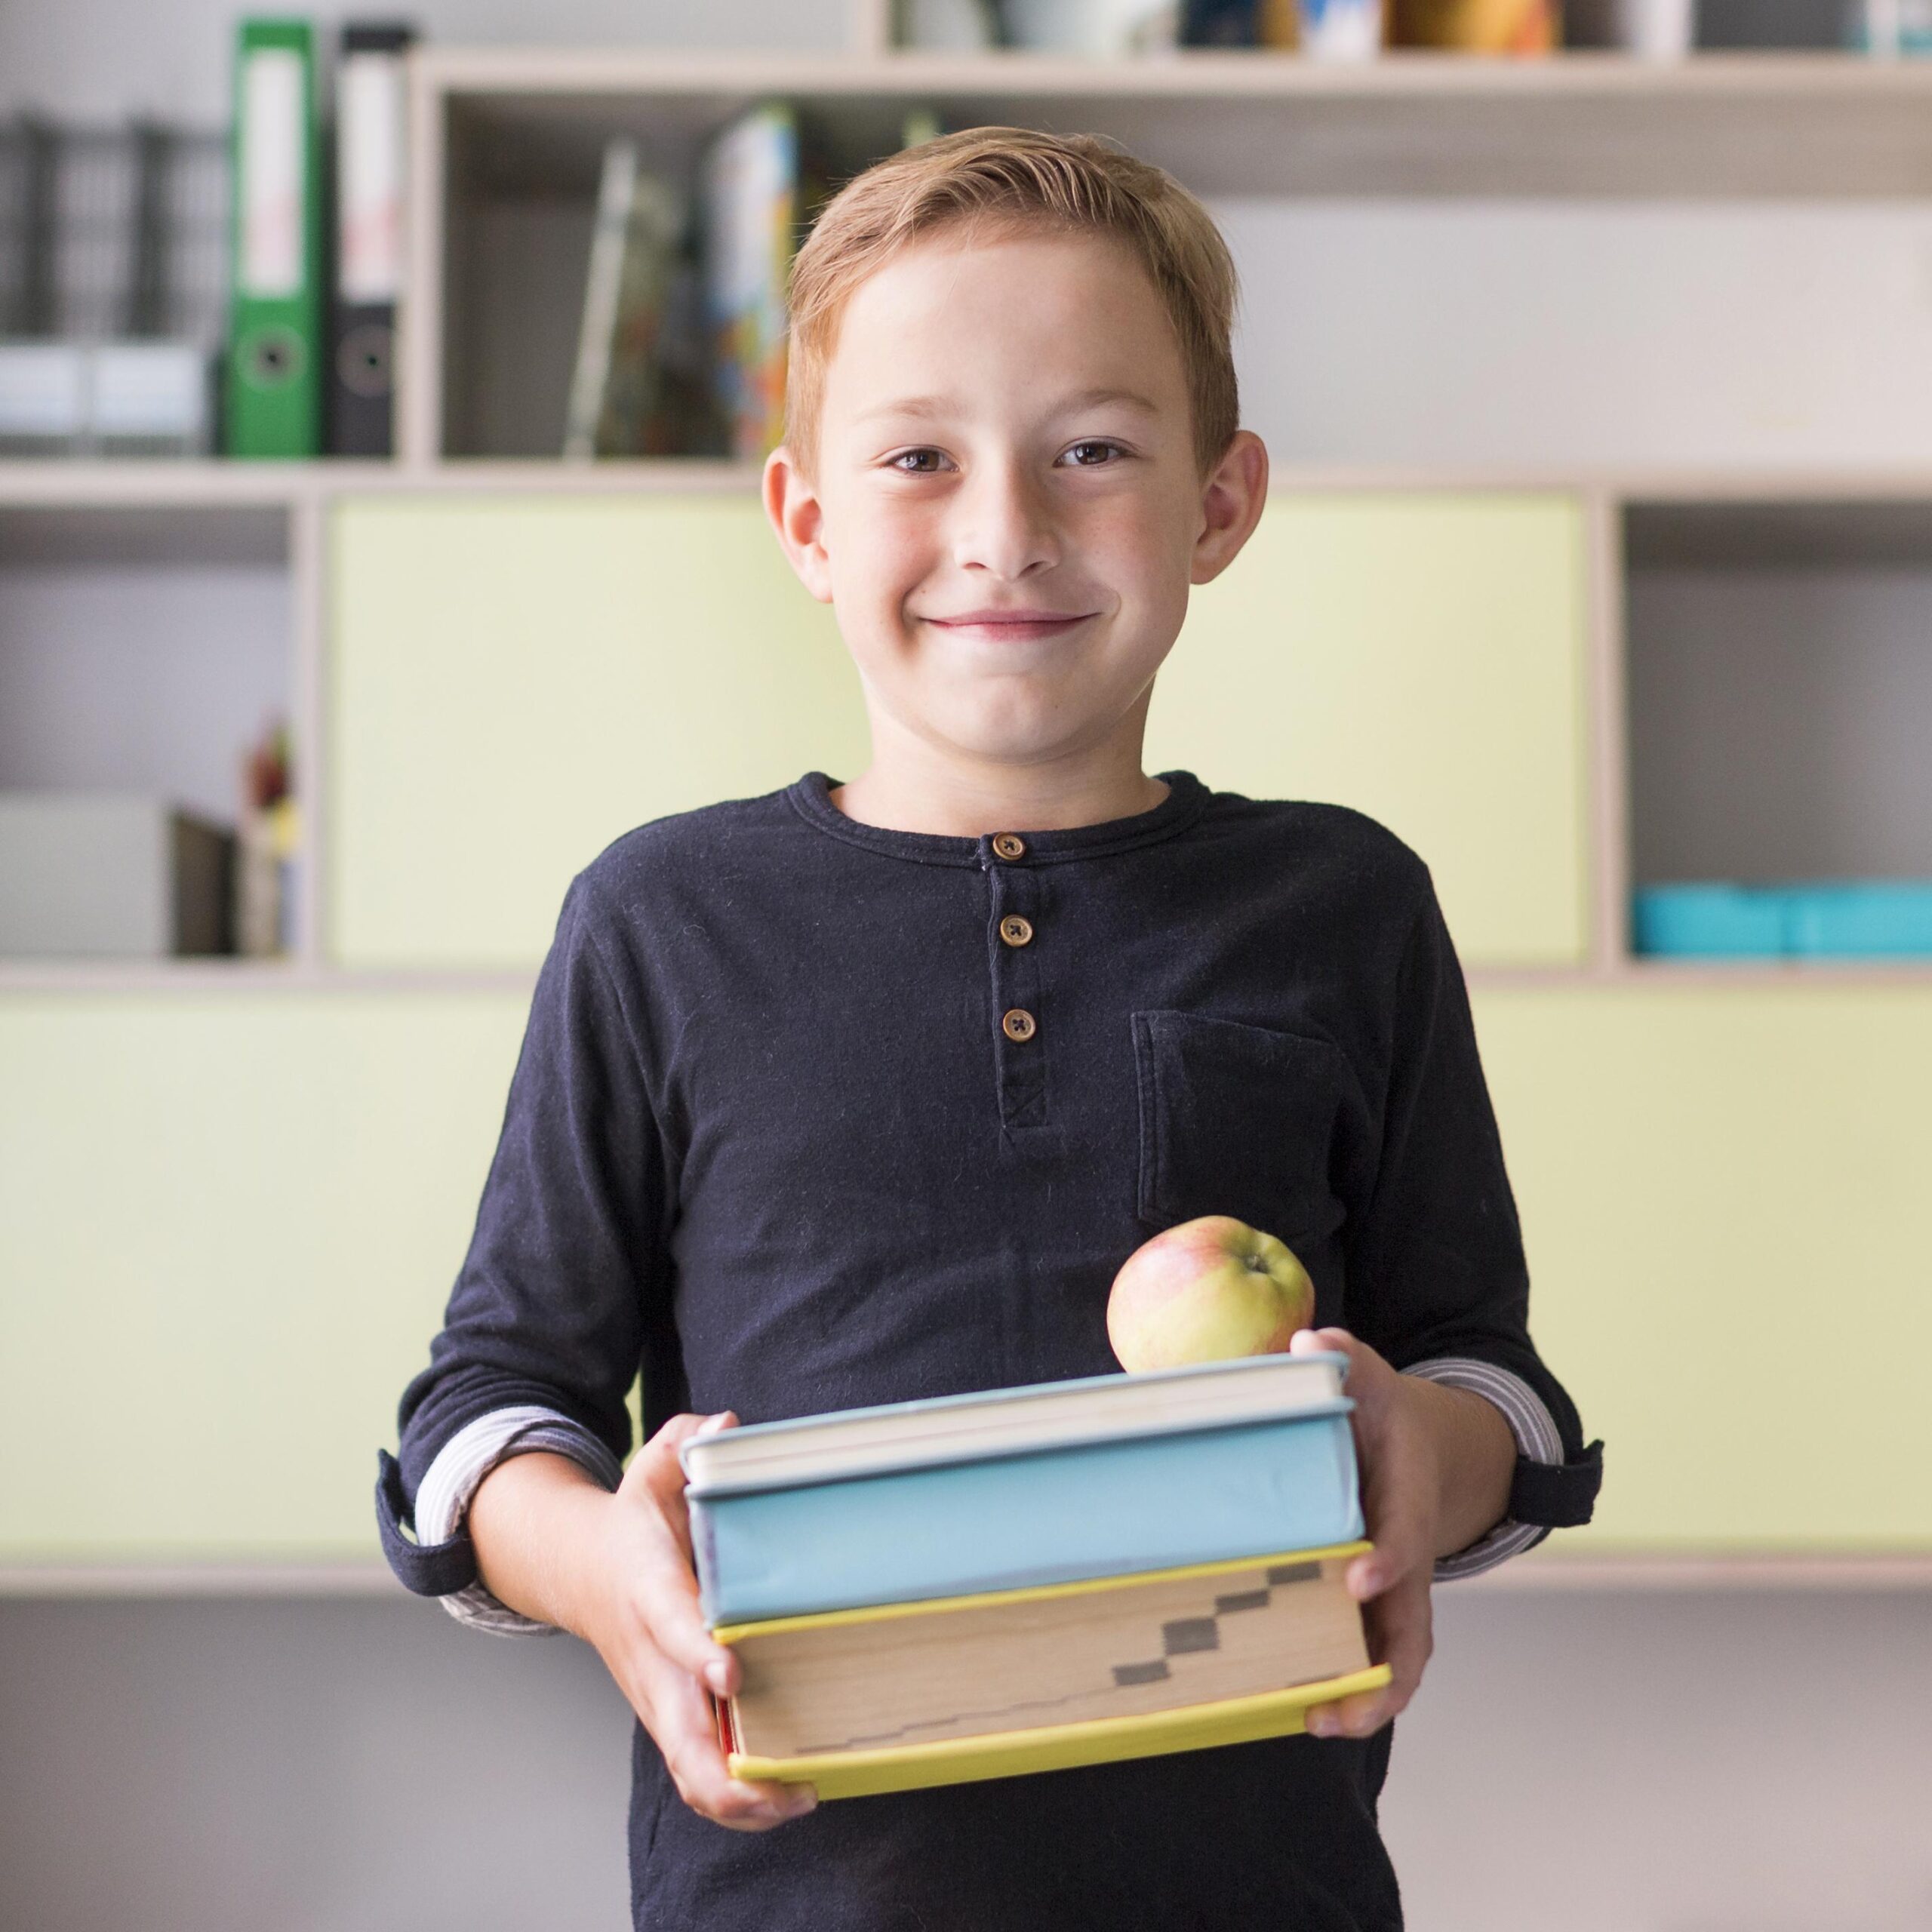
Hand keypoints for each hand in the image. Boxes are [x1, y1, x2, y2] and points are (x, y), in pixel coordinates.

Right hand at [577, 1410, 819, 1830]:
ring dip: (740, 1802)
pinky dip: (735, 1799)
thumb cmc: (635, 1520)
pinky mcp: (670, 1719)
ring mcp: (658, 1698)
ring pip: (688, 1772)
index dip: (698, 1651)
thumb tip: (728, 1426)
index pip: (671, 1627)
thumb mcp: (652, 1468)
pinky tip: (786, 1795)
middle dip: (730, 1774)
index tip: (733, 1669)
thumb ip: (687, 1442)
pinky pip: (696, 1775)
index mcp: (649, 1591)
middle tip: (794, 1782)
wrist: (582, 1570)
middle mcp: (652, 1658)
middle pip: (678, 1738)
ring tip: (802, 1797)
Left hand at [1286, 1327, 1507, 1742]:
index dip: (1389, 1559)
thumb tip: (1310, 1343)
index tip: (1358, 1578)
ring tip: (1318, 1724)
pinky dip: (1352, 1689)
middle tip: (1341, 1705)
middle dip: (1386, 1671)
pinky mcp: (1377, 1606)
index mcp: (1408, 1498)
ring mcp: (1397, 1589)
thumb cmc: (1384, 1413)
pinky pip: (1374, 1656)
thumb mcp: (1369, 1375)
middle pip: (1414, 1627)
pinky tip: (1304, 1710)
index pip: (1406, 1533)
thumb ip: (1345, 1356)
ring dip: (1367, 1698)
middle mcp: (1408, 1555)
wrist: (1424, 1445)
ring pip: (1399, 1658)